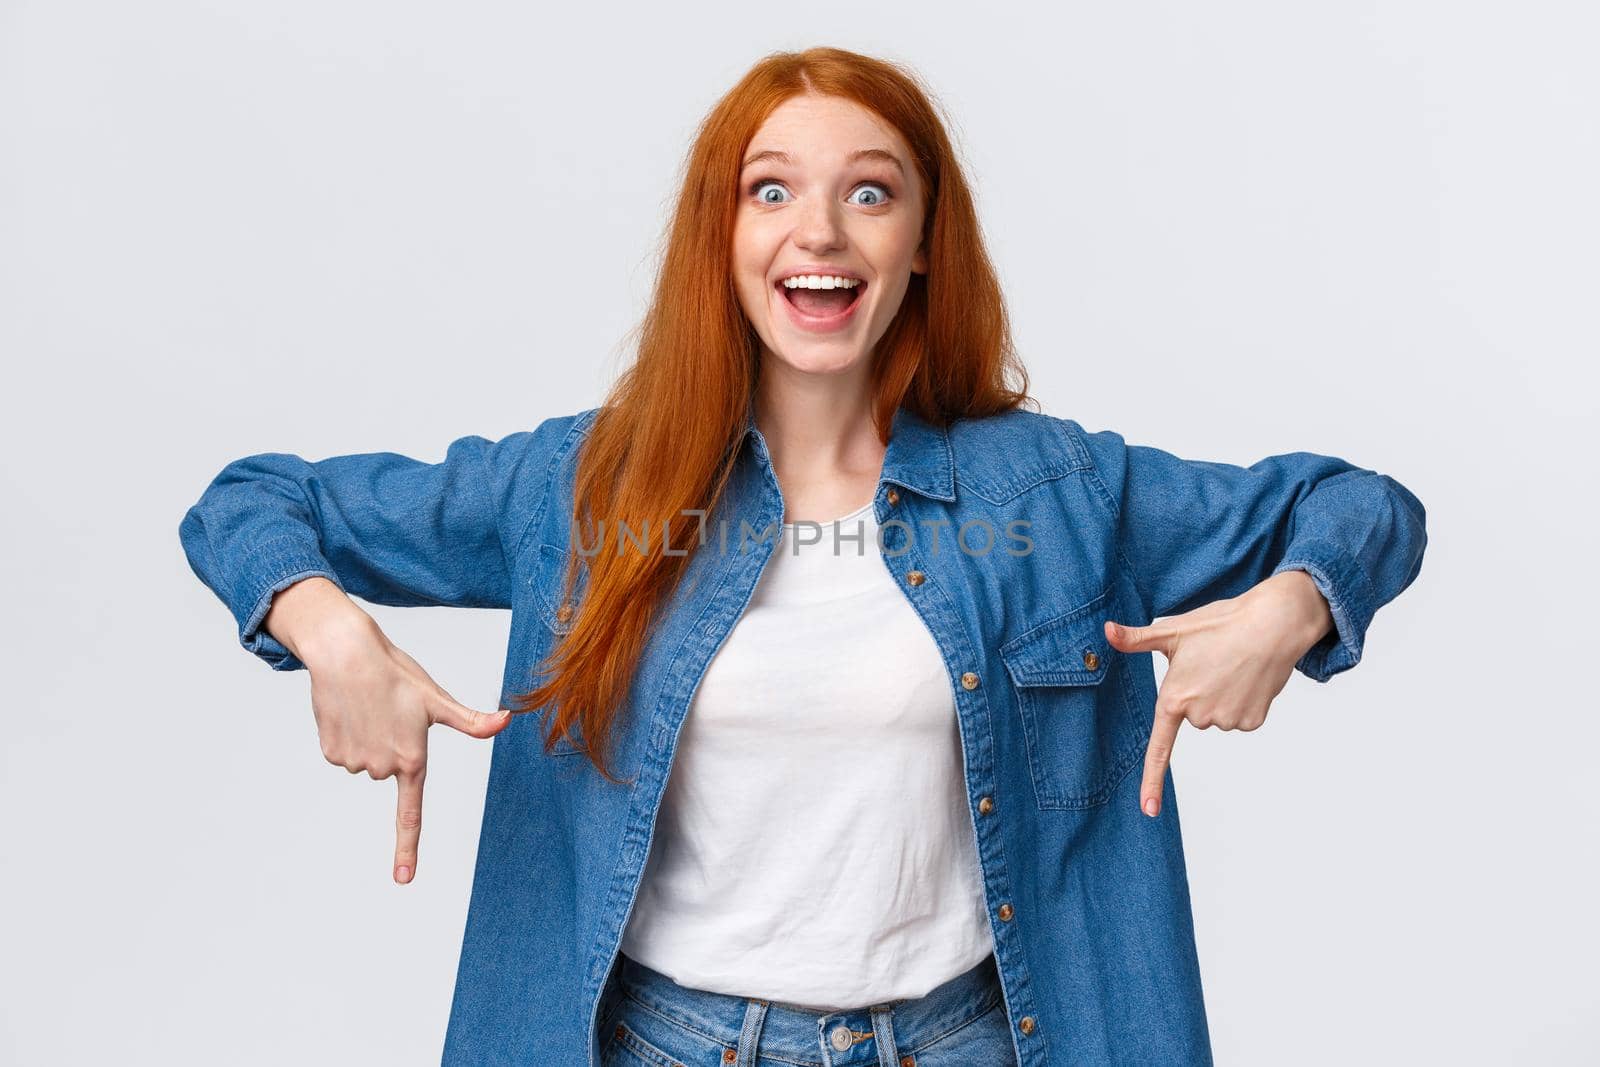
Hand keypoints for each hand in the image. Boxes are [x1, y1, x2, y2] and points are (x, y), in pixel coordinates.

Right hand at [297, 608, 511, 883]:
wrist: (346, 653)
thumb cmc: (396, 674)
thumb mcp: (437, 699)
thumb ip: (471, 722)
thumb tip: (507, 721)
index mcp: (412, 759)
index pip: (411, 814)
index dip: (408, 849)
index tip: (404, 880)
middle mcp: (382, 767)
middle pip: (391, 771)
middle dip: (393, 746)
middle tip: (390, 713)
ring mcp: (354, 762)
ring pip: (367, 762)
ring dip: (370, 738)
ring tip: (370, 708)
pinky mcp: (331, 752)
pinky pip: (345, 753)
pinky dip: (349, 734)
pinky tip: (351, 711)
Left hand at [1104, 569, 1333, 817]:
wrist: (1273, 624)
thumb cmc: (1219, 624)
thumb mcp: (1173, 631)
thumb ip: (1135, 639)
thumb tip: (1105, 631)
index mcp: (1175, 698)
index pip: (1160, 747)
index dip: (1152, 780)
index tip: (1148, 810)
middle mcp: (1200, 715)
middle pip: (1193, 717)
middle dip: (1199, 694)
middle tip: (1212, 665)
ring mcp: (1228, 721)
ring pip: (1217, 718)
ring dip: (1222, 697)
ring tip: (1232, 667)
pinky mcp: (1253, 721)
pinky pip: (1240, 720)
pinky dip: (1243, 702)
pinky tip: (1248, 678)